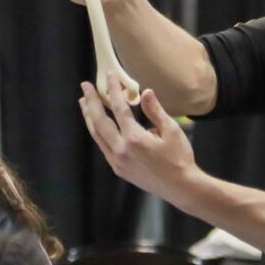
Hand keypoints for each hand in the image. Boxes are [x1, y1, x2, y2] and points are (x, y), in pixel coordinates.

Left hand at [79, 75, 198, 204]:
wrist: (180, 187)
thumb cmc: (180, 158)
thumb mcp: (172, 131)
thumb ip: (155, 111)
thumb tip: (145, 92)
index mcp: (134, 138)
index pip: (119, 108)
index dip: (113, 90)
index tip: (110, 76)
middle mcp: (121, 150)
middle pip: (100, 121)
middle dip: (91, 102)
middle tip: (85, 86)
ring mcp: (117, 161)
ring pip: (97, 135)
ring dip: (90, 117)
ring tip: (84, 103)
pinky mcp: (119, 169)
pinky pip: (103, 146)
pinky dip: (98, 132)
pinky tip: (98, 125)